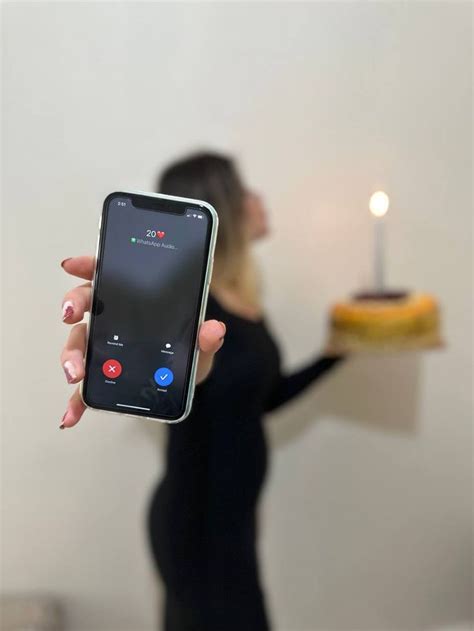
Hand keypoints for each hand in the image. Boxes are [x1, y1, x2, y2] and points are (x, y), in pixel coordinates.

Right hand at [59, 256, 225, 428]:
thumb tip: (214, 329)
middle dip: (73, 306)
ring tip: (76, 374)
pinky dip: (77, 402)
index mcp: (133, 302)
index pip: (107, 276)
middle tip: (71, 315)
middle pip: (85, 304)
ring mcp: (104, 347)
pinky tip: (71, 415)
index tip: (73, 265)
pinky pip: (85, 388)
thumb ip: (207, 337)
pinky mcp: (103, 376)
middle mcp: (112, 319)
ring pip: (79, 343)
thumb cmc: (188, 353)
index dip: (88, 266)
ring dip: (71, 356)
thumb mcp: (200, 345)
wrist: (187, 381)